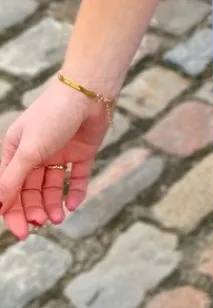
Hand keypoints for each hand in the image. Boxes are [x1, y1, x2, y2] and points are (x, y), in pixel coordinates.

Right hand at [0, 79, 109, 239]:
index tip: (22, 232)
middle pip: (30, 191)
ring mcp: (59, 153)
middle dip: (34, 209)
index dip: (13, 211)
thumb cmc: (53, 115)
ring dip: (53, 205)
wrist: (89, 92)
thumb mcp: (29, 150)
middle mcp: (36, 153)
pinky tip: (74, 204)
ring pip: (52, 188)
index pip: (10, 188)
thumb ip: (13, 179)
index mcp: (17, 150)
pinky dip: (75, 193)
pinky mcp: (81, 153)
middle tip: (42, 224)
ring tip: (59, 218)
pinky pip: (76, 179)